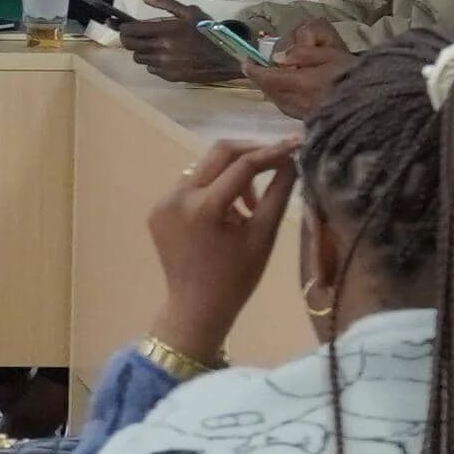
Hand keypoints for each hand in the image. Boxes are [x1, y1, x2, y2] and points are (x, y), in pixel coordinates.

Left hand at [120, 8, 241, 86]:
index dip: (124, 28)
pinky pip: (151, 69)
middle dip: (130, 40)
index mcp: (166, 31)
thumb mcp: (191, 13)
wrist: (225, 58)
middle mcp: (161, 49)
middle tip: (136, 36)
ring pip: (139, 58)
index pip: (131, 31)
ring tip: (153, 46)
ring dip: (142, 51)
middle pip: (130, 46)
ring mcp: (164, 64)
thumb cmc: (209, 32)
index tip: (126, 26)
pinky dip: (153, 62)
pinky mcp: (169, 76)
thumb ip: (167, 4)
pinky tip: (165, 57)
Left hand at [148, 140, 294, 362]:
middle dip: (251, 152)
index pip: (243, 165)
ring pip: (204, 168)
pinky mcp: (157, 209)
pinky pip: (190, 185)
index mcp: (204, 207)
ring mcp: (163, 202)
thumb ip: (278, 194)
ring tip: (250, 203)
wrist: (196, 309)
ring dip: (231, 174)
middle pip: (218, 153)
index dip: (272, 152)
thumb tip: (292, 161)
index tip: (296, 143)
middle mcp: (177, 197)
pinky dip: (212, 189)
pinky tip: (227, 212)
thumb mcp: (263, 236)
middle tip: (278, 158)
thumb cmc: (237, 278)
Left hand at [251, 19, 348, 120]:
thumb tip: (278, 57)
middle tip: (260, 66)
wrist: (373, 103)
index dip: (253, 69)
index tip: (246, 61)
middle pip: (268, 90)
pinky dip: (283, 97)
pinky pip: (287, 107)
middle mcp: (294, 102)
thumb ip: (301, 54)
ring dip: (272, 88)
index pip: (266, 78)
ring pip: (276, 100)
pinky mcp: (308, 120)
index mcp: (297, 84)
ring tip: (275, 76)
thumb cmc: (353, 75)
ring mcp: (301, 114)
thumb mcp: (329, 54)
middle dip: (262, 78)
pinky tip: (291, 90)